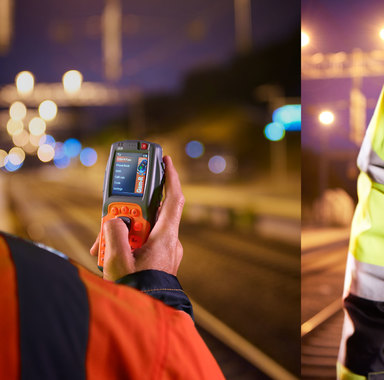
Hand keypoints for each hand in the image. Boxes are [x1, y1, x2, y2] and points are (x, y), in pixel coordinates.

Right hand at [90, 155, 184, 281]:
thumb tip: (114, 221)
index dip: (171, 178)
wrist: (145, 317)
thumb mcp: (118, 260)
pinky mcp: (161, 262)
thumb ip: (114, 233)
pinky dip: (128, 245)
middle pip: (150, 215)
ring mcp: (167, 253)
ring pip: (144, 231)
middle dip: (128, 213)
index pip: (174, 200)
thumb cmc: (136, 289)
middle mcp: (171, 243)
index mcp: (166, 238)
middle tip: (110, 218)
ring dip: (123, 234)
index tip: (166, 161)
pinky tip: (110, 257)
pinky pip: (145, 245)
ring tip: (102, 248)